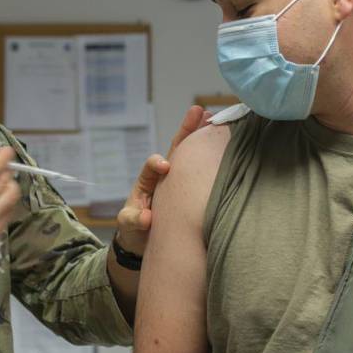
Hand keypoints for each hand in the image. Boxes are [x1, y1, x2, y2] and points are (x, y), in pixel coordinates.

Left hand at [115, 105, 211, 253]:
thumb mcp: (128, 225)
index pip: (151, 166)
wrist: (144, 240)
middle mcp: (164, 176)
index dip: (158, 163)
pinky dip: (209, 155)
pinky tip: (224, 144)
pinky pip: (200, 169)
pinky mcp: (190, 187)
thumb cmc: (134, 230)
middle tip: (199, 112)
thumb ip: (133, 220)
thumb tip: (147, 217)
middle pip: (175, 149)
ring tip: (213, 117)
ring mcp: (179, 180)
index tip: (165, 166)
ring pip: (189, 154)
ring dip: (200, 135)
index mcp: (146, 182)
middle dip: (186, 131)